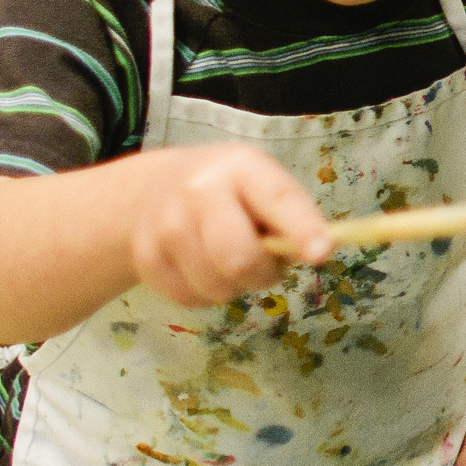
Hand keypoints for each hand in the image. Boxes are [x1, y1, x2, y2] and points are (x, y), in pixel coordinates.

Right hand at [127, 145, 332, 308]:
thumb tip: (312, 253)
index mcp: (242, 167)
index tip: (322, 253)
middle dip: (261, 274)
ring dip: (233, 286)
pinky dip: (204, 295)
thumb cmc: (230, 194)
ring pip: (214, 284)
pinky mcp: (144, 255)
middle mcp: (199, 189)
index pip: (278, 199)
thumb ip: (289, 219)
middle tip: (264, 268)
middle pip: (237, 256)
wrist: (155, 188)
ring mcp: (165, 222)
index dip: (302, 228)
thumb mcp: (262, 189)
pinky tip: (201, 270)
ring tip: (228, 262)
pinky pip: (188, 298)